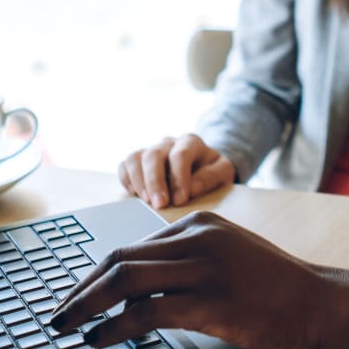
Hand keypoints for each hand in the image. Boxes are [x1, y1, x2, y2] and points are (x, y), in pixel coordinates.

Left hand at [50, 212, 330, 348]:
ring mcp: (206, 266)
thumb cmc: (272, 283)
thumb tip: (132, 289)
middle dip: (81, 289)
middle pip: (120, 258)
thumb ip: (184, 260)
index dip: (95, 276)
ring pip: (126, 279)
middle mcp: (200, 237)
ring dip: (87, 306)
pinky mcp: (211, 300)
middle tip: (61, 315)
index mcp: (201, 222)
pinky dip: (115, 326)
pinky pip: (147, 311)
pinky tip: (103, 338)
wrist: (315, 298)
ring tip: (70, 327)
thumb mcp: (226, 254)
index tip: (77, 298)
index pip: (131, 246)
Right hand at [118, 134, 234, 208]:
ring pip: (135, 158)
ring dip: (138, 181)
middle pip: (154, 155)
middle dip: (155, 182)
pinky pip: (124, 166)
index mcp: (191, 142)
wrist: (203, 169)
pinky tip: (137, 196)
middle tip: (159, 205)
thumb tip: (192, 188)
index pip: (181, 154)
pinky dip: (127, 181)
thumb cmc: (212, 172)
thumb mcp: (223, 173)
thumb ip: (211, 177)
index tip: (180, 200)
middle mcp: (168, 143)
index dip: (179, 178)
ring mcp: (151, 151)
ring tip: (146, 202)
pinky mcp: (137, 162)